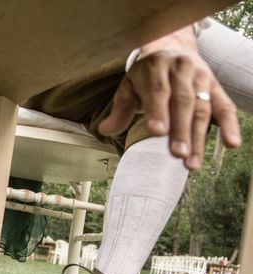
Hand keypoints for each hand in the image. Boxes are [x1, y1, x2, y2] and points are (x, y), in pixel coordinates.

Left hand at [98, 26, 240, 169]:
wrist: (171, 47)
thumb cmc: (146, 74)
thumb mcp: (128, 86)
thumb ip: (120, 108)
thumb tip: (105, 130)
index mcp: (156, 67)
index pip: (158, 91)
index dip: (158, 111)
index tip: (157, 132)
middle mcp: (181, 69)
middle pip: (183, 102)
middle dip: (180, 130)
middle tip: (177, 154)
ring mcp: (201, 78)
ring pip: (202, 108)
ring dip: (198, 137)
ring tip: (191, 162)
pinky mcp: (215, 87)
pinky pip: (225, 106)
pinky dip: (230, 125)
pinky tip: (231, 143)